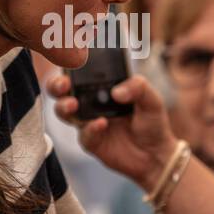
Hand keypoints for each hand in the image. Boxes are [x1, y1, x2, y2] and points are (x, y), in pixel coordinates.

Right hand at [45, 70, 176, 185]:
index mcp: (102, 86)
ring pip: (64, 112)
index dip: (70, 64)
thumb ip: (139, 88)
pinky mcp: (91, 142)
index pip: (80, 71)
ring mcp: (88, 122)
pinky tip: (101, 124)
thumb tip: (116, 91)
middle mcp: (90, 102)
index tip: (70, 58)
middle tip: (64, 84)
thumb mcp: (152, 100)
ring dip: (64, 106)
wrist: (156, 155)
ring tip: (73, 104)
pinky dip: (90, 129)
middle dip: (56, 84)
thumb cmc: (152, 122)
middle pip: (62, 90)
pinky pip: (83, 134)